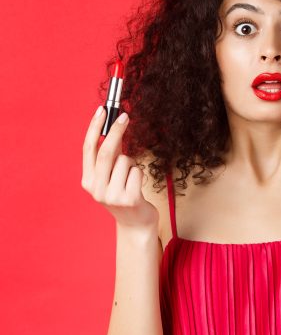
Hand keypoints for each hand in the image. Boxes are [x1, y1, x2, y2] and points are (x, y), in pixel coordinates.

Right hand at [81, 107, 157, 231]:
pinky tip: (137, 186)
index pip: (88, 149)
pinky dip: (139, 174)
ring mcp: (111, 195)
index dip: (94, 128)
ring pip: (125, 161)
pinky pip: (137, 172)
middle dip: (116, 131)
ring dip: (132, 163)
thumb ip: (110, 155)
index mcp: (88, 181)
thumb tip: (114, 126)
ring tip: (131, 178)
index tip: (103, 111)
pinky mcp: (129, 199)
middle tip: (126, 116)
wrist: (135, 223)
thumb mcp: (111, 175)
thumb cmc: (124, 193)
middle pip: (106, 152)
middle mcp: (96, 189)